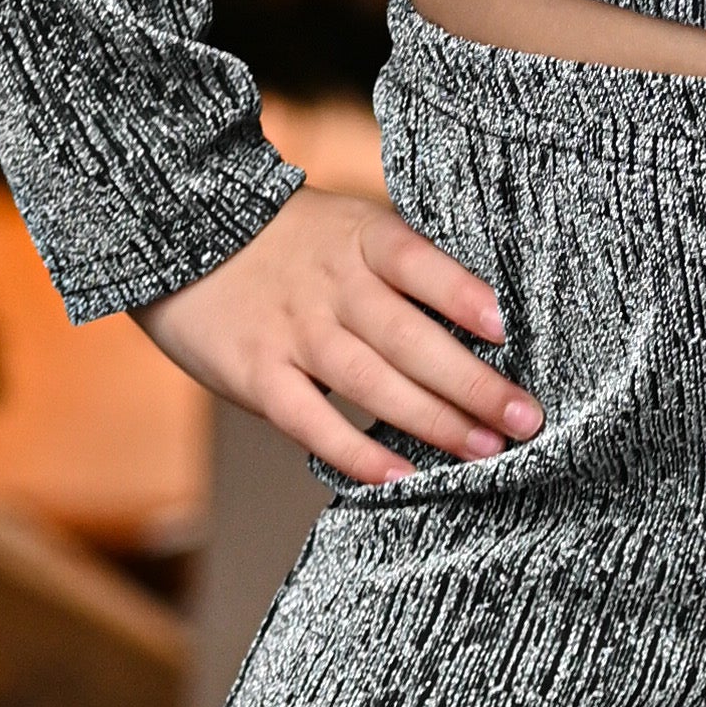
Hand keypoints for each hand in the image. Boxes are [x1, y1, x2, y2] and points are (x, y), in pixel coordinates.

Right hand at [132, 183, 543, 491]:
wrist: (180, 234)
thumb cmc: (291, 243)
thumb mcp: (347, 229)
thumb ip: (404, 269)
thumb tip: (488, 326)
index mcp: (359, 238)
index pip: (417, 262)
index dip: (461, 293)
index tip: (506, 328)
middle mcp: (329, 285)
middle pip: (408, 337)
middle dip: (472, 383)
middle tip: (526, 419)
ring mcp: (292, 331)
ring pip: (371, 383)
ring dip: (433, 421)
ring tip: (485, 450)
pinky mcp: (256, 374)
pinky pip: (311, 421)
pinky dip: (357, 453)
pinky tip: (402, 476)